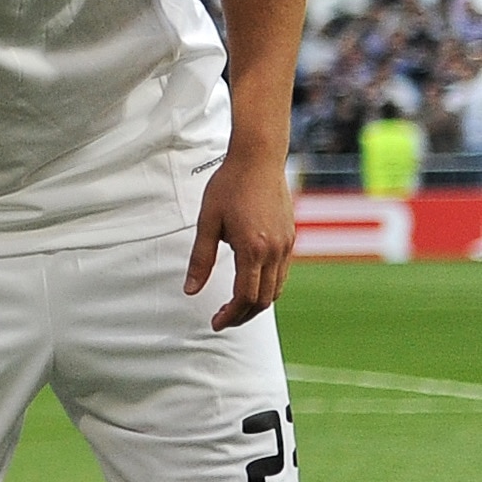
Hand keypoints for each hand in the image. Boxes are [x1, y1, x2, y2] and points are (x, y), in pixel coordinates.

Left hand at [188, 147, 293, 327]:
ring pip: (276, 288)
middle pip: (264, 299)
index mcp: (253, 249)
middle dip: (243, 315)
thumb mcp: (206, 222)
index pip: (245, 297)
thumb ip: (200, 259)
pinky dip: (267, 286)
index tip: (215, 322)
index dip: (230, 315)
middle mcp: (275, 251)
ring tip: (234, 307)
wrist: (258, 159)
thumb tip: (191, 290)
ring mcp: (286, 245)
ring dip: (256, 303)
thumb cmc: (229, 186)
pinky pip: (282, 273)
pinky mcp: (290, 237)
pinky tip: (249, 284)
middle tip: (222, 320)